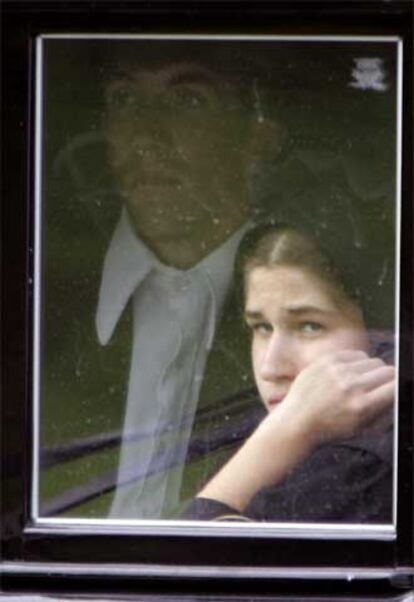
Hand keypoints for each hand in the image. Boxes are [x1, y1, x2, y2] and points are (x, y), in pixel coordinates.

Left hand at [264, 349, 394, 448]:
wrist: (297, 420)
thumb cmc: (331, 428)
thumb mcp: (363, 428)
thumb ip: (385, 411)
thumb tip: (400, 392)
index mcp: (362, 405)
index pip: (397, 384)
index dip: (398, 388)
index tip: (394, 390)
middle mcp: (351, 385)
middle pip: (388, 370)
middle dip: (386, 380)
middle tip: (376, 390)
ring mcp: (338, 370)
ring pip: (373, 361)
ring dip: (371, 371)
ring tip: (359, 383)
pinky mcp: (327, 360)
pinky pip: (356, 354)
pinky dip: (357, 363)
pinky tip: (347, 374)